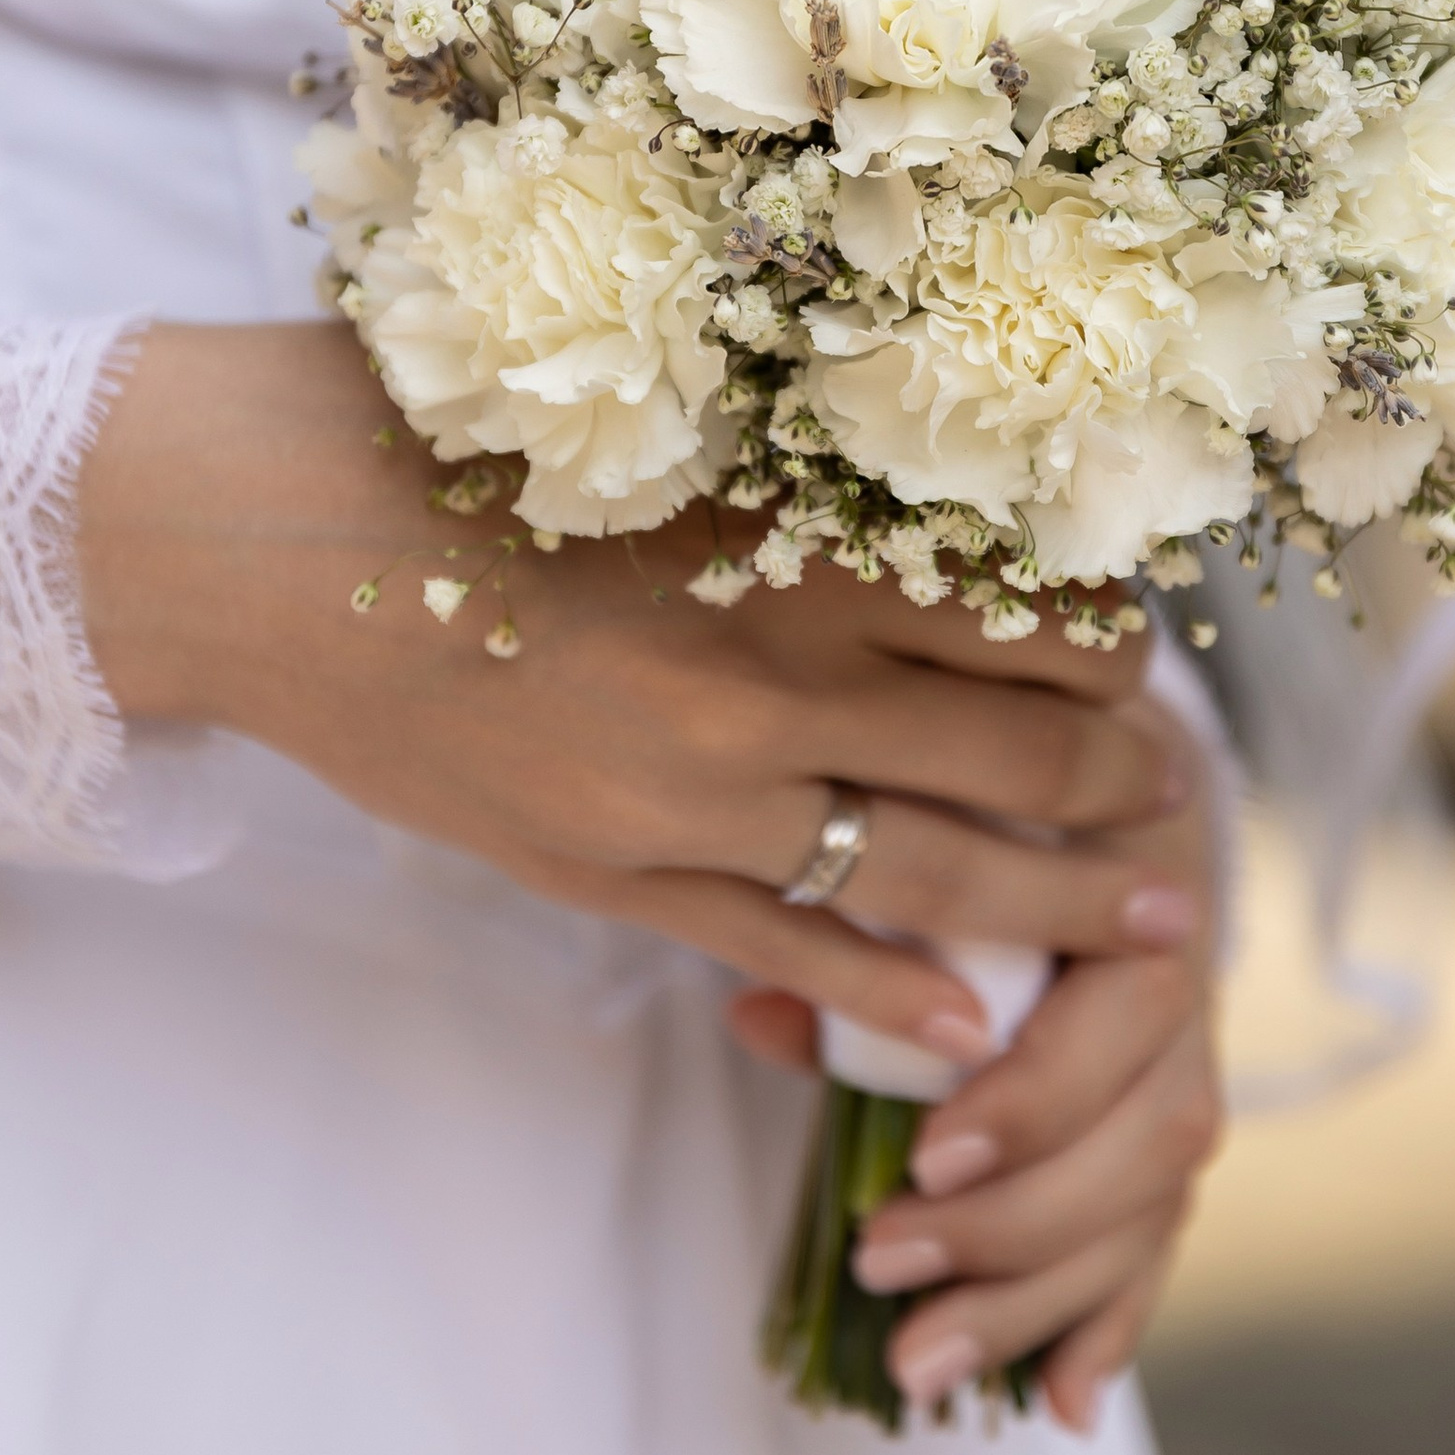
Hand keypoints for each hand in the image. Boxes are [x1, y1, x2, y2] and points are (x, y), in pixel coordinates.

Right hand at [81, 322, 1194, 1069]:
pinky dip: (896, 989)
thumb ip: (809, 480)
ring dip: (1063, 904)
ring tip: (1155, 922)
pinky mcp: (619, 874)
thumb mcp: (670, 431)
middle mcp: (773, 674)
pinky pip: (792, 951)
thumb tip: (959, 493)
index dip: (1112, 647)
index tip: (1141, 658)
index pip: (1029, 613)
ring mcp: (698, 793)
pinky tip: (973, 1023)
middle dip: (1120, 784)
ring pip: (935, 869)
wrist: (279, 543)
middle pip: (1019, 752)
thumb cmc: (471, 445)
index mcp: (798, 543)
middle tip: (1175, 792)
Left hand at [728, 772, 1223, 1433]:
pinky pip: (1160, 1234)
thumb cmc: (981, 784)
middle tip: (884, 1269)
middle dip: (1018, 1224)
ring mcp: (1189, 1054)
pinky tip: (1058, 1405)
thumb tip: (763, 1018)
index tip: (926, 1157)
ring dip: (1041, 1298)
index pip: (1123, 1015)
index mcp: (1137, 885)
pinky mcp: (1166, 1121)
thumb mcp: (921, 814)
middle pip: (1153, 1131)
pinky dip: (1111, 1322)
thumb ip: (859, 918)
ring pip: (1154, 1201)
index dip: (1036, 1100)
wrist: (1094, 756)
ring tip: (919, 1368)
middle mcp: (1187, 976)